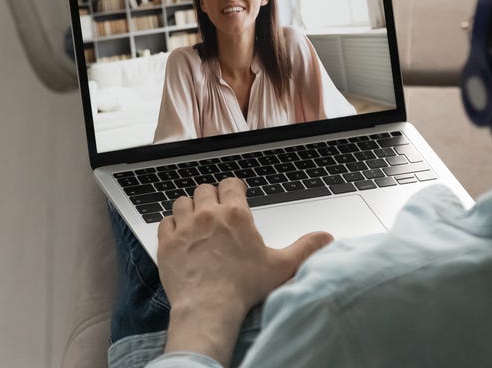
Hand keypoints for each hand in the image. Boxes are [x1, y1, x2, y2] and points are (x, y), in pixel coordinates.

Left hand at [157, 178, 332, 363]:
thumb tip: (326, 238)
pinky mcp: (167, 242)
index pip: (231, 184)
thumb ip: (305, 248)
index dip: (233, 187)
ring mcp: (185, 226)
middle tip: (216, 209)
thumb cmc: (243, 288)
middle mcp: (208, 214)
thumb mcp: (281, 266)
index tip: (235, 193)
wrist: (209, 307)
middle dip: (211, 196)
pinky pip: (165, 222)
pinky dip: (171, 225)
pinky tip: (179, 235)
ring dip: (189, 207)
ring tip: (196, 219)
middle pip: (205, 189)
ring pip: (182, 201)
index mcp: (236, 214)